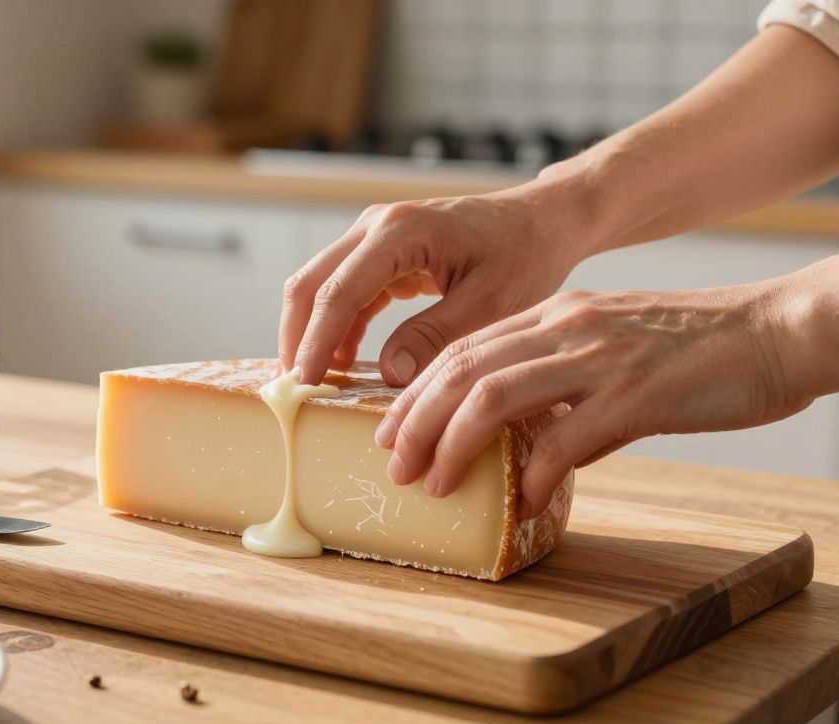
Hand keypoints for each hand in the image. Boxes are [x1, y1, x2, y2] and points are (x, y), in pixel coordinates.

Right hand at [278, 186, 589, 387]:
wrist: (541, 222)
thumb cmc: (524, 256)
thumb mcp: (489, 303)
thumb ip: (436, 336)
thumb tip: (388, 373)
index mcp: (401, 231)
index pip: (339, 291)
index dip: (316, 340)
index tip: (305, 383)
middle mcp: (377, 224)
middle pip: (311, 282)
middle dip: (297, 336)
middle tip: (297, 387)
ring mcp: (374, 234)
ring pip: (319, 284)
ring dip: (312, 331)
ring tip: (315, 381)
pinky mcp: (381, 250)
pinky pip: (343, 288)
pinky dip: (336, 324)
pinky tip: (343, 361)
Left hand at [375, 284, 810, 517]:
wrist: (778, 330)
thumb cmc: (700, 347)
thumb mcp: (615, 346)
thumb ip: (565, 383)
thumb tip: (530, 445)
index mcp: (557, 315)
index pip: (465, 349)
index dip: (417, 392)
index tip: (390, 429)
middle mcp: (568, 328)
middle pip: (462, 371)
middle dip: (415, 421)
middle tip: (394, 465)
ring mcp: (600, 359)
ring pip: (493, 397)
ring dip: (452, 445)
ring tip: (434, 485)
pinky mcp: (638, 395)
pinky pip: (567, 438)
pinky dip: (536, 472)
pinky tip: (523, 499)